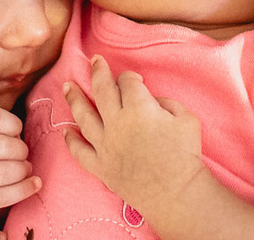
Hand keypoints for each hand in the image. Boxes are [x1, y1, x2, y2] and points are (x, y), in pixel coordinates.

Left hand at [62, 55, 205, 215]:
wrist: (176, 193)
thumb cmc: (185, 154)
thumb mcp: (186, 118)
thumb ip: (167, 102)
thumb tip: (151, 101)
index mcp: (138, 107)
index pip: (128, 82)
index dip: (131, 77)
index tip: (135, 81)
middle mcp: (116, 122)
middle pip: (101, 90)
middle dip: (98, 72)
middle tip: (94, 61)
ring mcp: (105, 145)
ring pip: (83, 116)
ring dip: (74, 98)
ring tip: (67, 86)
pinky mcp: (100, 166)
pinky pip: (80, 151)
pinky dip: (71, 140)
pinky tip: (66, 130)